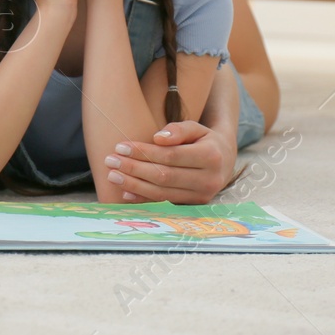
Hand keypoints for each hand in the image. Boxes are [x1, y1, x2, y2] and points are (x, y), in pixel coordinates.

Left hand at [102, 120, 234, 204]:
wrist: (224, 160)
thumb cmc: (204, 140)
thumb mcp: (196, 128)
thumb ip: (178, 129)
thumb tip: (157, 137)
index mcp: (211, 157)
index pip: (170, 156)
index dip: (144, 152)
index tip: (120, 146)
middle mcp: (208, 180)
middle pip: (164, 176)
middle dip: (134, 169)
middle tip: (110, 161)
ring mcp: (202, 196)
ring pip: (162, 193)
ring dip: (134, 185)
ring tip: (112, 175)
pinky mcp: (193, 206)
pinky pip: (164, 203)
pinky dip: (144, 199)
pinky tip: (126, 192)